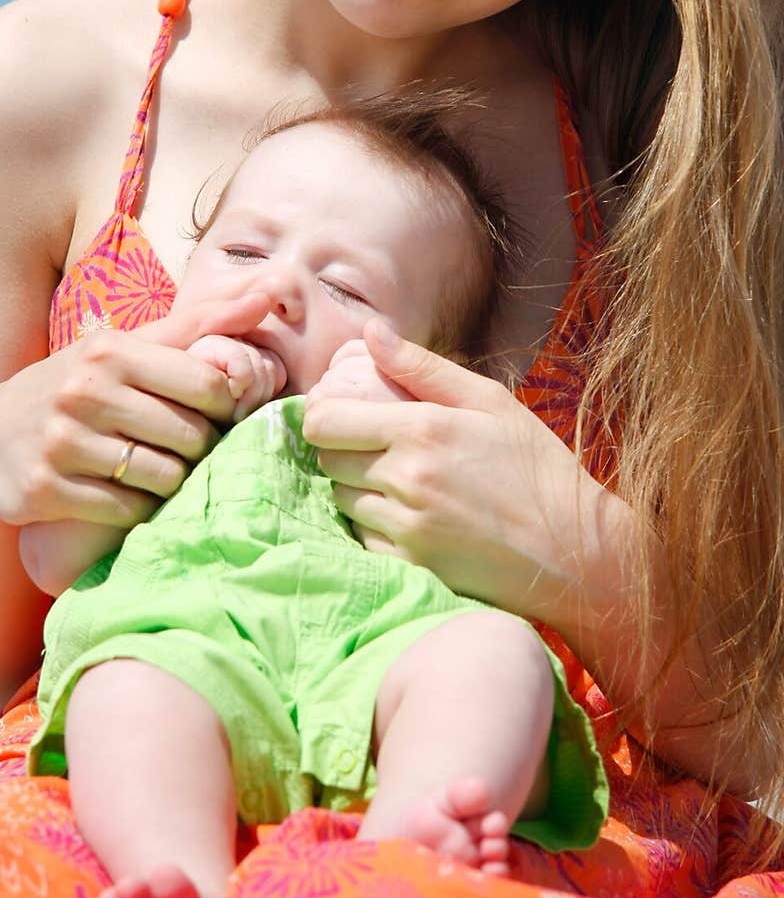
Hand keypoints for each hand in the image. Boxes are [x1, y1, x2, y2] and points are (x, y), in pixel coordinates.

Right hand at [0, 294, 272, 593]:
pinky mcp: (46, 488)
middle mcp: (84, 392)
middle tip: (187, 448)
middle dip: (201, 448)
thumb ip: (200, 322)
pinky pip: (126, 510)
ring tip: (157, 470)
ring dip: (172, 481)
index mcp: (112, 351)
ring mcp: (62, 442)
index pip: (208, 385)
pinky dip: (137, 509)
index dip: (226, 407)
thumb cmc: (80, 387)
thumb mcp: (128, 347)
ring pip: (164, 477)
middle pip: (192, 436)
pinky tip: (124, 493)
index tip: (219, 414)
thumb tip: (271, 291)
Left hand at [301, 318, 611, 626]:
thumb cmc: (536, 467)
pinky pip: (360, 537)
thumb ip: (422, 366)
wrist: (575, 551)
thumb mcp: (489, 401)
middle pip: (327, 458)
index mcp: (421, 429)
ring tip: (396, 480)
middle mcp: (406, 479)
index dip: (323, 414)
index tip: (340, 413)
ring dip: (356, 486)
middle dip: (341, 447)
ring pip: (340, 498)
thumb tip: (370, 332)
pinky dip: (372, 524)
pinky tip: (408, 515)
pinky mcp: (409, 565)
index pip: (324, 420)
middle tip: (374, 445)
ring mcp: (405, 528)